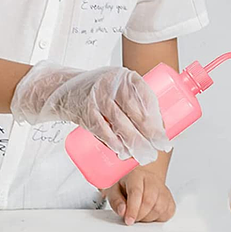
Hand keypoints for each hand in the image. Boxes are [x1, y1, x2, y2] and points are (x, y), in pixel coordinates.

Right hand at [10, 61, 168, 163]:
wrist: (65, 90)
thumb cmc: (100, 91)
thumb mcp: (120, 87)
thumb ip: (137, 101)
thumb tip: (161, 126)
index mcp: (126, 77)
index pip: (145, 95)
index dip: (157, 116)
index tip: (165, 133)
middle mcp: (112, 84)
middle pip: (135, 111)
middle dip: (150, 132)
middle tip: (160, 147)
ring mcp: (97, 98)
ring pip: (119, 122)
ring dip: (134, 141)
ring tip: (145, 154)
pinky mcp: (85, 112)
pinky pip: (102, 129)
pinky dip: (113, 142)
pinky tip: (123, 152)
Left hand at [106, 166, 175, 224]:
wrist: (140, 177)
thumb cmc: (126, 184)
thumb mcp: (113, 189)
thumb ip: (115, 200)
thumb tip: (123, 211)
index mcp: (136, 175)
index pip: (136, 192)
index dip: (133, 209)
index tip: (129, 220)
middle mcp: (152, 180)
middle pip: (150, 201)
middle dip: (139, 215)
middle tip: (132, 218)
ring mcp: (163, 189)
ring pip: (160, 208)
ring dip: (148, 218)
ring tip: (140, 215)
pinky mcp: (170, 198)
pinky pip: (168, 212)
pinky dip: (159, 218)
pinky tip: (150, 214)